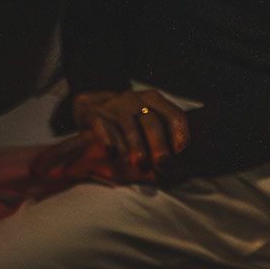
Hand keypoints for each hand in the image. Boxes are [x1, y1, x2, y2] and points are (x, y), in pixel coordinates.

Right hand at [69, 89, 189, 173]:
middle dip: (160, 147)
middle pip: (152, 122)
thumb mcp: (146, 127)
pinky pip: (104, 128)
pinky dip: (110, 141)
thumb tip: (180, 169)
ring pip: (130, 127)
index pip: (174, 115)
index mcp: (153, 100)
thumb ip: (162, 142)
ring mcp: (113, 105)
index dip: (180, 135)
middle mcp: (134, 99)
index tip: (181, 153)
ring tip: (142, 165)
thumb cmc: (125, 126)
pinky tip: (113, 153)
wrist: (89, 111)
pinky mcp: (94, 113)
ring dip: (137, 149)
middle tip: (163, 165)